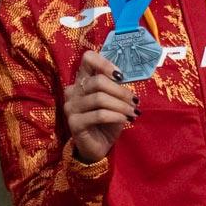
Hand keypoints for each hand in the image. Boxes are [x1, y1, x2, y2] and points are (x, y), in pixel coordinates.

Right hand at [63, 49, 138, 163]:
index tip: (121, 76)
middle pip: (98, 81)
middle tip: (134, 101)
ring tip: (133, 112)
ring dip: (121, 105)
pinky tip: (125, 120)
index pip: (88, 59)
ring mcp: (71, 107)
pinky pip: (99, 115)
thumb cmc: (107, 121)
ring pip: (99, 99)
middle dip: (120, 91)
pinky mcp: (74, 123)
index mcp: (81, 81)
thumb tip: (129, 77)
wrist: (99, 146)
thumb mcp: (114, 100)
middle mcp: (72, 91)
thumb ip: (116, 86)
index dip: (105, 63)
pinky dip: (116, 116)